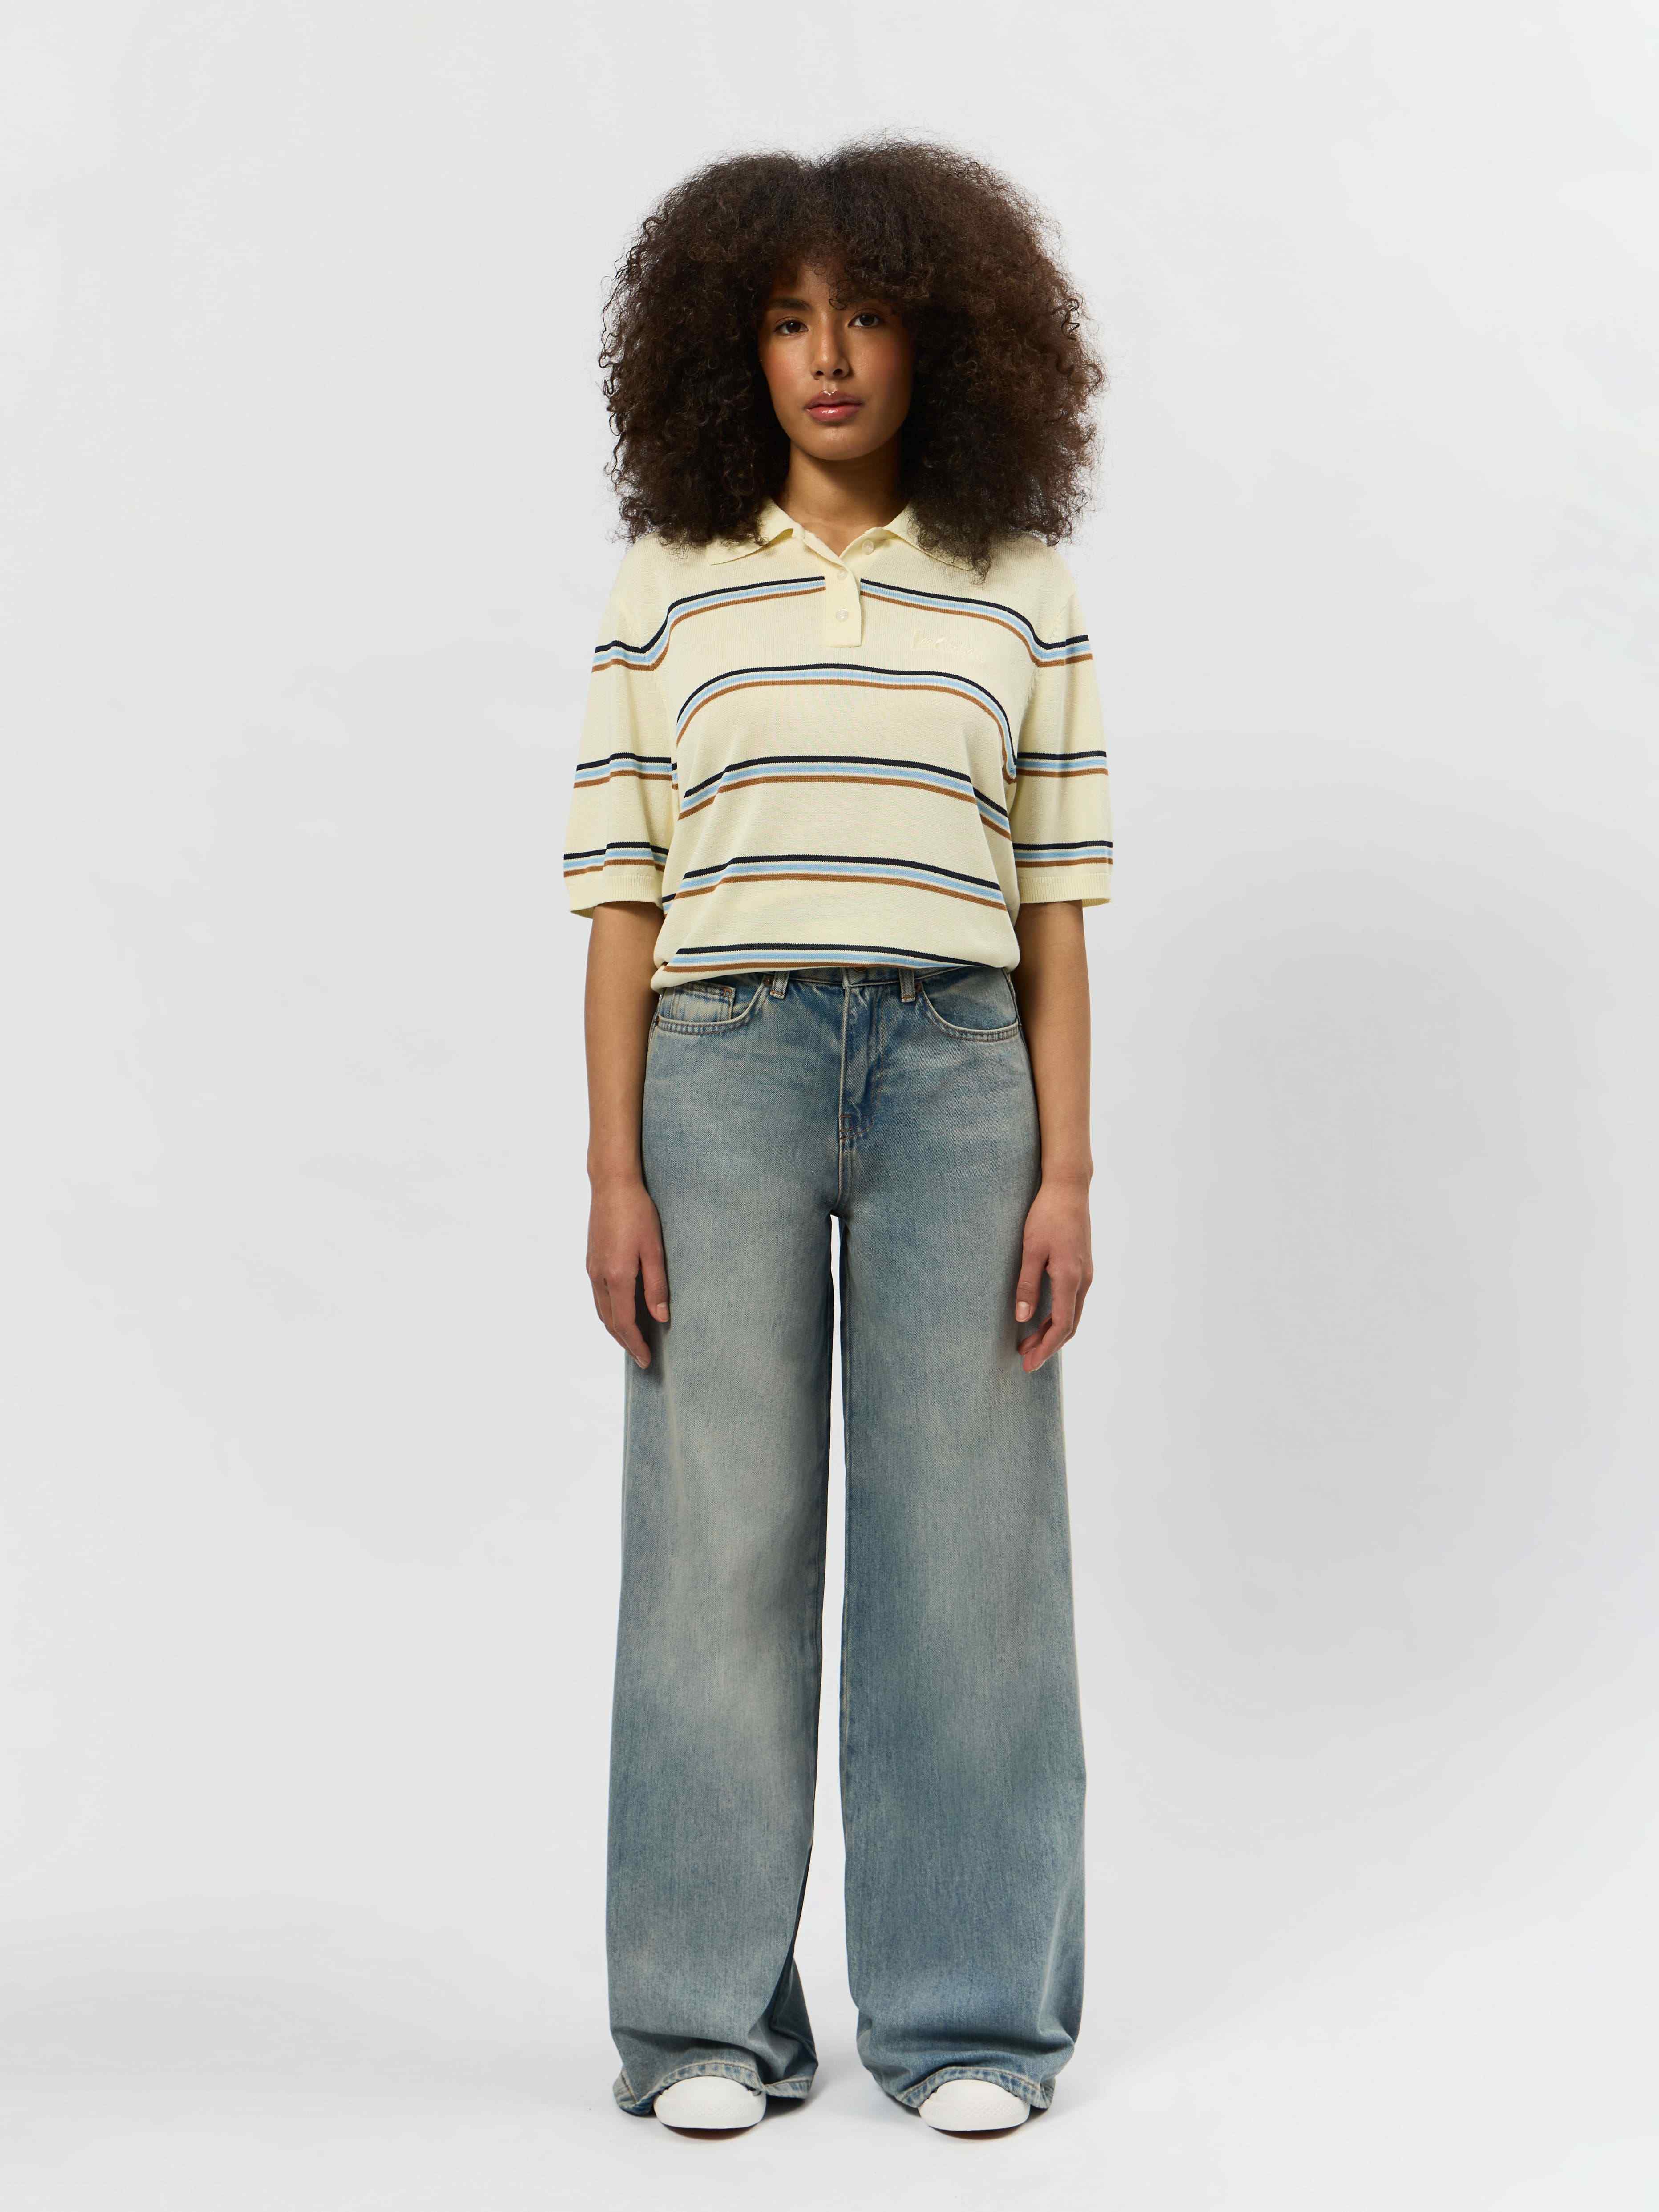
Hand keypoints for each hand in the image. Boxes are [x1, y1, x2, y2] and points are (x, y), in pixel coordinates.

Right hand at [587, 1177, 669, 1368]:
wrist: (612, 1185)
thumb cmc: (637, 1212)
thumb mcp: (654, 1249)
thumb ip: (657, 1286)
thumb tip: (661, 1318)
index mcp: (616, 1276)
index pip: (624, 1322)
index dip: (636, 1344)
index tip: (647, 1360)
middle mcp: (599, 1276)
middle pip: (609, 1321)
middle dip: (625, 1342)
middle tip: (642, 1357)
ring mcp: (592, 1269)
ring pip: (601, 1310)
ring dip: (616, 1329)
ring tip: (633, 1340)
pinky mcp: (591, 1261)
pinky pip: (598, 1296)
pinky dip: (610, 1312)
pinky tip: (622, 1312)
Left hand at [1013, 1176, 1091, 1372]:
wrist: (1069, 1188)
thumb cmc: (1046, 1215)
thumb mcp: (1031, 1249)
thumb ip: (1028, 1284)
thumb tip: (1023, 1319)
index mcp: (1071, 1278)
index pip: (1061, 1325)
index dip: (1046, 1348)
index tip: (1029, 1364)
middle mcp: (1083, 1280)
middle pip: (1068, 1325)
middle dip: (1047, 1346)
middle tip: (1025, 1361)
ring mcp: (1085, 1274)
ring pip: (1071, 1314)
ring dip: (1051, 1332)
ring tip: (1027, 1344)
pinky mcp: (1081, 1266)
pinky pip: (1072, 1301)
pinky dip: (1057, 1317)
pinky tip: (1041, 1320)